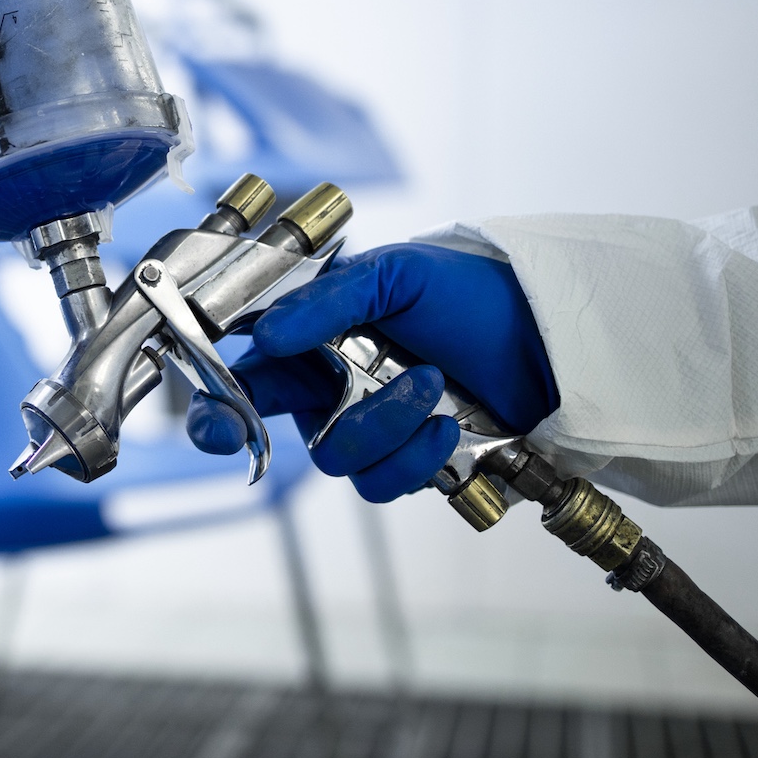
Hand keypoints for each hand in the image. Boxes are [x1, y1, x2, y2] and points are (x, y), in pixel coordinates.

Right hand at [186, 243, 558, 501]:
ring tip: (433, 384)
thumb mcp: (393, 274)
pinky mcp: (407, 462)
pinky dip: (417, 456)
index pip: (243, 383)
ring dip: (391, 427)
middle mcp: (327, 393)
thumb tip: (270, 334)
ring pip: (341, 461)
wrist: (541, 333)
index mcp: (307, 344)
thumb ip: (325, 302)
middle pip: (288, 436)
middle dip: (343, 421)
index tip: (219, 428)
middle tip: (370, 398)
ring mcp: (367, 429)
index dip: (217, 413)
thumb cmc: (466, 291)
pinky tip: (447, 423)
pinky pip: (385, 483)